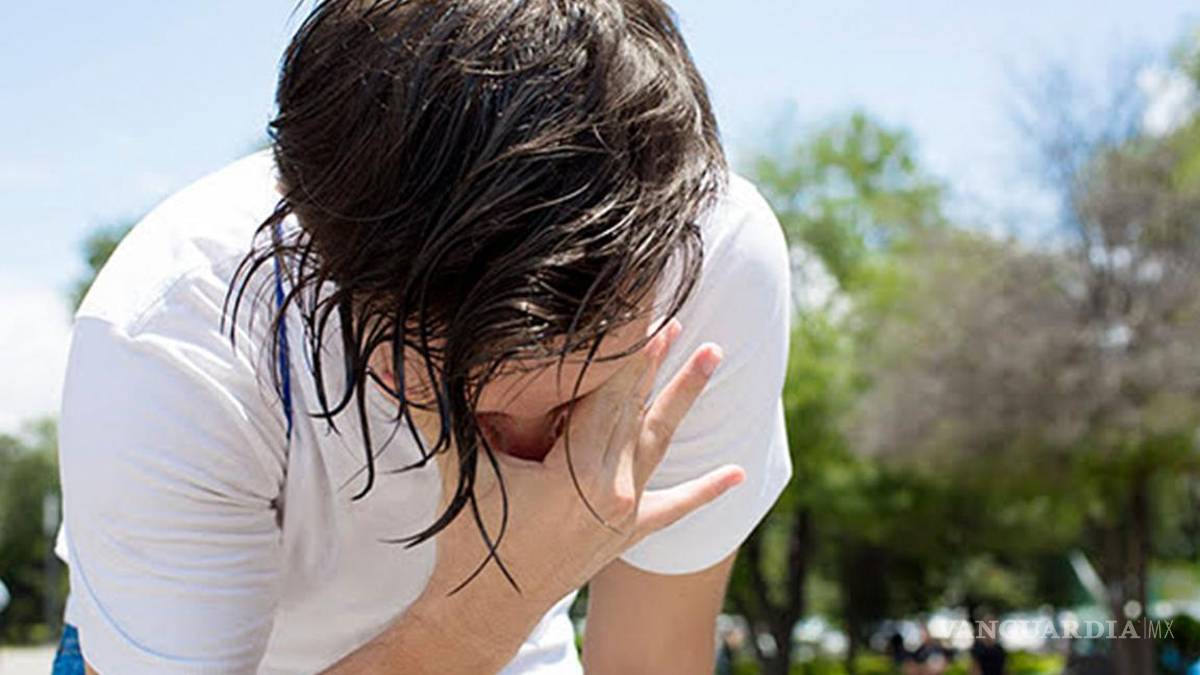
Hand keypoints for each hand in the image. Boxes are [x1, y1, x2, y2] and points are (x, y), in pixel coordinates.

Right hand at [418, 318, 745, 608]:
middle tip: (676, 313)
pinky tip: (737, 475)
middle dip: (654, 359)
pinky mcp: (625, 534)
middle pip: (634, 409)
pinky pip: (672, 508)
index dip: (623, 347)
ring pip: (658, 443)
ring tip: (714, 355)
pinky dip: (703, 492)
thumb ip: (433, 411)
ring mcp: (623, 514)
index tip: (642, 306)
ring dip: (683, 399)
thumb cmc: (469, 541)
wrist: (483, 612)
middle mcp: (611, 492)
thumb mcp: (458, 470)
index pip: (605, 393)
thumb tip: (394, 363)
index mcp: (576, 474)